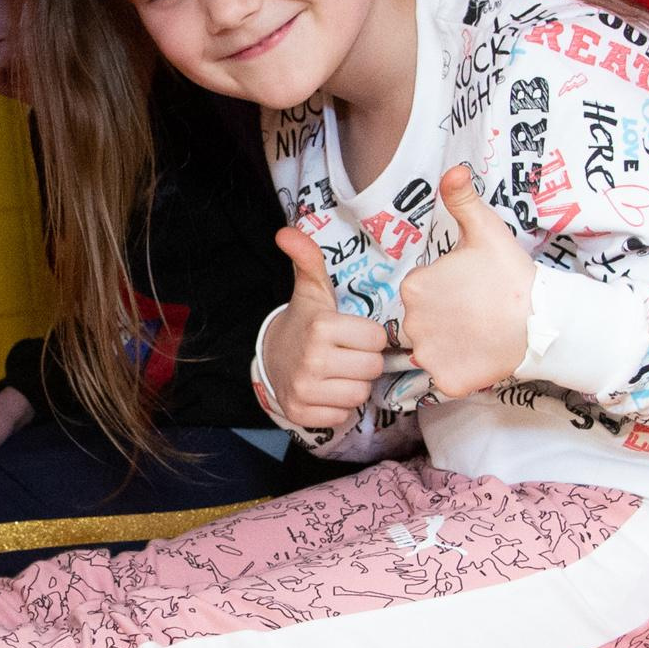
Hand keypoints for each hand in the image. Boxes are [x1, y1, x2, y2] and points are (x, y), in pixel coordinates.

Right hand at [260, 226, 387, 427]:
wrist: (272, 358)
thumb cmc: (306, 322)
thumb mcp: (311, 290)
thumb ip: (309, 259)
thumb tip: (286, 231)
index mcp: (321, 327)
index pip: (376, 338)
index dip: (368, 336)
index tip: (353, 334)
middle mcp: (312, 360)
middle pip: (372, 369)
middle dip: (364, 362)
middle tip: (348, 354)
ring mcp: (304, 390)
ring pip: (359, 394)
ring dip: (354, 385)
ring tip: (339, 372)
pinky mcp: (300, 413)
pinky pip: (342, 416)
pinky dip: (338, 406)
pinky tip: (327, 391)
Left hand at [401, 166, 535, 397]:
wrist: (543, 320)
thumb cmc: (511, 274)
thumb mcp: (486, 229)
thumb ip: (461, 199)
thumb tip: (451, 171)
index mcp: (414, 286)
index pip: (421, 290)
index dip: (446, 290)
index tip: (470, 289)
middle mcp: (411, 323)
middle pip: (422, 320)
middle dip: (444, 317)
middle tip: (477, 311)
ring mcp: (428, 356)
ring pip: (432, 349)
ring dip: (449, 344)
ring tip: (480, 332)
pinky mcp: (446, 380)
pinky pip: (445, 376)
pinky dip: (459, 370)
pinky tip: (480, 355)